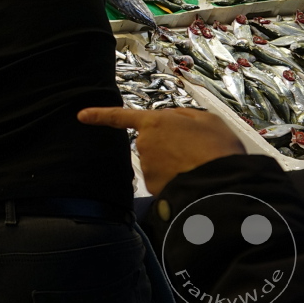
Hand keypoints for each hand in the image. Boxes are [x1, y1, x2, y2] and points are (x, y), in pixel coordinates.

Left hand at [77, 107, 244, 194]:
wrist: (222, 184)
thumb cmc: (217, 148)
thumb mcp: (207, 120)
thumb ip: (182, 116)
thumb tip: (170, 119)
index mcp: (154, 122)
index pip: (121, 117)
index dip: (100, 115)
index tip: (81, 115)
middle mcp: (144, 143)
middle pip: (152, 143)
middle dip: (168, 146)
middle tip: (195, 151)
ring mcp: (147, 167)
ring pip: (158, 163)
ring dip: (173, 164)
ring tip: (198, 166)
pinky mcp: (152, 187)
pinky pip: (163, 181)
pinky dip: (174, 180)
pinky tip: (191, 179)